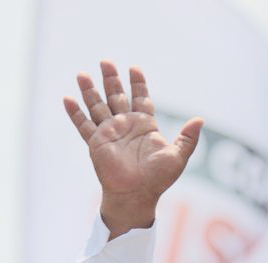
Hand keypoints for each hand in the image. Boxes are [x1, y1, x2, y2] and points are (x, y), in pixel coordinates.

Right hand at [61, 61, 203, 233]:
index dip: (138, 83)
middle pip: (116, 96)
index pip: (140, 98)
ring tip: (82, 74)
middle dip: (111, 79)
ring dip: (89, 90)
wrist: (137, 195)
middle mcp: (125, 126)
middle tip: (105, 61)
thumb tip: (200, 120)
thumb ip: (188, 138)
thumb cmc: (158, 180)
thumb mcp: (177, 156)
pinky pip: (83, 125)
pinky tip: (67, 99)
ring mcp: (109, 133)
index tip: (134, 68)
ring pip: (97, 106)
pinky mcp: (96, 143)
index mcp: (144, 125)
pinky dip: (75, 113)